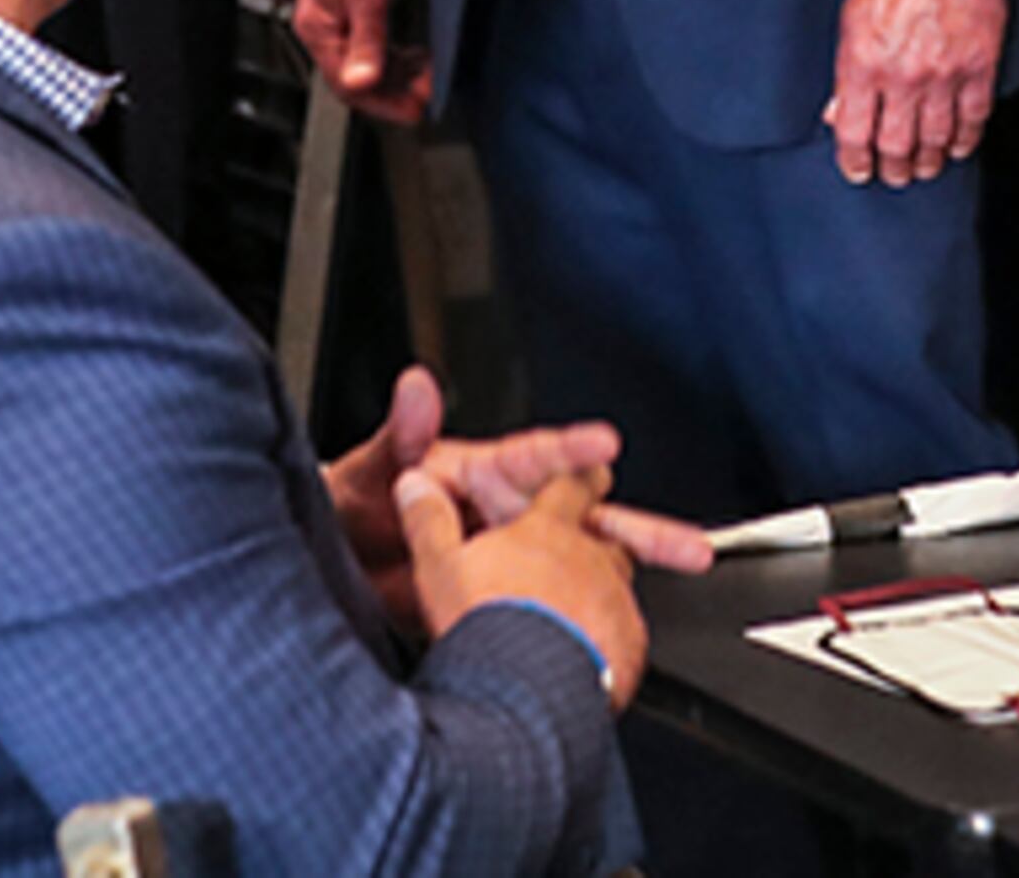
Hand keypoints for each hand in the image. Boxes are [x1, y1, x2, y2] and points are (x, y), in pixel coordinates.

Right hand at [294, 0, 427, 124]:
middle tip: (424, 101)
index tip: (412, 110)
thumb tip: (362, 80)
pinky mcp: (355, 16)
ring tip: (427, 80)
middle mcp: (326, 31)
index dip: (381, 102)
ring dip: (398, 78)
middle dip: (393, 94)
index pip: (346, 84)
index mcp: (320, 29)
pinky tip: (418, 60)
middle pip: (357, 80)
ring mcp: (340, 25)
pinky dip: (397, 59)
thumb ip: (367, 37)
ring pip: (368, 67)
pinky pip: (375, 49)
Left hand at [327, 368, 713, 630]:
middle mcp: (507, 513)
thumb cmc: (349, 509)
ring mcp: (511, 558)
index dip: (570, 452)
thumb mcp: (368, 473)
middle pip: (583, 516)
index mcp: (482, 475)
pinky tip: (619, 631)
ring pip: (584, 561)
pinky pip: (556, 602)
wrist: (332, 571)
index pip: (535, 459)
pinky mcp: (504, 598)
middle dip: (636, 528)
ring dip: (632, 570)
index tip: (604, 444)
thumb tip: (415, 387)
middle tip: (686, 543)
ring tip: (685, 576)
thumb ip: (400, 436)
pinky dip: (591, 614)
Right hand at [399, 468, 646, 711]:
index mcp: (546, 531)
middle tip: (568, 559)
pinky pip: (626, 633)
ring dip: (597, 593)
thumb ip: (429, 520)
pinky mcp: (628, 644)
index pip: (571, 487)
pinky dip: (609, 639)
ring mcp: (614, 600)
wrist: (526, 690)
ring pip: (616, 584)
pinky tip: (583, 657)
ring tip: (569, 617)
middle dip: (588, 544)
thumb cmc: (485, 623)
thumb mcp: (441, 566)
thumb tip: (413, 485)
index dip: (577, 480)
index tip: (583, 477)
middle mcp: (590, 558)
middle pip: (603, 536)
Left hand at [823, 0, 1007, 185]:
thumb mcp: (851, 16)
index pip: (853, 133)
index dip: (854, 161)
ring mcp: (944, 76)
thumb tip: (835, 111)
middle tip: (894, 175)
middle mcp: (902, 77)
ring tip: (924, 167)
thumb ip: (844, 69)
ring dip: (928, 161)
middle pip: (896, 146)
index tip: (857, 170)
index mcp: (863, 63)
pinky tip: (958, 147)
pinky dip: (965, 140)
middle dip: (893, 169)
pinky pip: (973, 119)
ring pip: (935, 140)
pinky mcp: (979, 68)